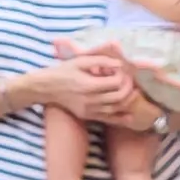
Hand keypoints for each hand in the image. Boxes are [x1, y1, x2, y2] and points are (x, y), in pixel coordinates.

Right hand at [21, 53, 146, 125]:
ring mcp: (90, 110)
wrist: (46, 88)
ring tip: (133, 92)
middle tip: (130, 80)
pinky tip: (130, 117)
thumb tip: (120, 64)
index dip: (123, 75)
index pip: (116, 82)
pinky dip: (121, 119)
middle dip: (129, 88)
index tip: (123, 70)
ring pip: (116, 109)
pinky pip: (108, 119)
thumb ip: (101, 60)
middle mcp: (91, 100)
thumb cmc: (63, 71)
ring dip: (128, 101)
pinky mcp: (88, 116)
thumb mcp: (80, 60)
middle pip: (120, 97)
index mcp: (89, 85)